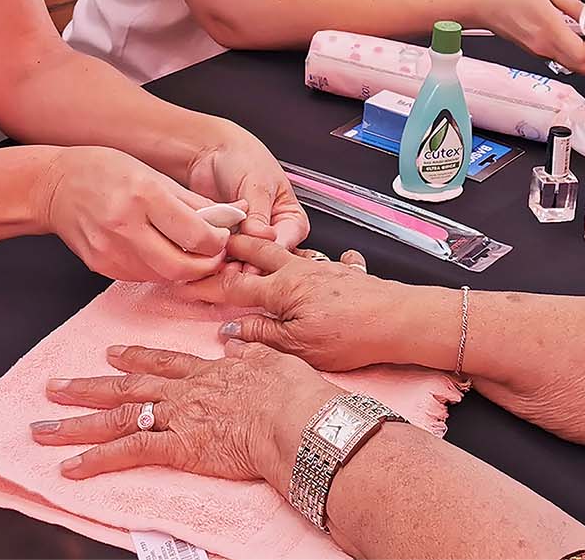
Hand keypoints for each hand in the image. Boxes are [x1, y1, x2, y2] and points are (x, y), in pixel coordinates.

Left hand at [35, 341, 338, 487]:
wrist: (294, 417)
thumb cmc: (292, 393)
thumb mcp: (273, 360)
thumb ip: (249, 353)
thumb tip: (236, 344)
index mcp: (207, 372)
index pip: (162, 363)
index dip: (134, 358)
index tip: (112, 354)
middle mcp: (184, 392)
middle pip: (126, 388)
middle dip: (86, 387)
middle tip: (54, 386)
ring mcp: (177, 418)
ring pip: (116, 417)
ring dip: (75, 423)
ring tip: (42, 428)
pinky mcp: (177, 446)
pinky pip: (127, 452)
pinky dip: (96, 459)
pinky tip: (69, 467)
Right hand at [41, 147, 227, 283]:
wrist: (55, 186)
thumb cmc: (107, 171)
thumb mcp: (155, 175)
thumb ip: (194, 202)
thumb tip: (234, 216)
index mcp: (144, 196)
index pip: (195, 235)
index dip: (218, 242)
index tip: (223, 236)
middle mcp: (125, 227)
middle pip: (181, 267)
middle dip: (206, 266)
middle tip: (214, 254)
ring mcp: (110, 251)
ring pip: (163, 276)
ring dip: (184, 269)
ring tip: (190, 250)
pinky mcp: (101, 266)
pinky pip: (142, 276)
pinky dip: (159, 269)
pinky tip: (161, 251)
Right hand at [183, 235, 431, 372]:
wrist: (399, 319)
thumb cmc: (349, 335)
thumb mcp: (296, 346)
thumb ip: (261, 335)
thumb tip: (229, 330)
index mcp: (281, 288)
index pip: (234, 285)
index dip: (207, 284)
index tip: (185, 282)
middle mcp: (301, 271)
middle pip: (260, 254)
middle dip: (236, 246)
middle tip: (215, 240)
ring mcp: (326, 269)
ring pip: (293, 253)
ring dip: (274, 248)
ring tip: (261, 244)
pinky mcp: (350, 275)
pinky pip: (337, 262)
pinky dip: (334, 260)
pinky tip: (342, 260)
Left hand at [187, 128, 310, 252]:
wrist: (207, 151)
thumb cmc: (240, 158)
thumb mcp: (256, 184)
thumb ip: (259, 214)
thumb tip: (263, 237)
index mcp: (290, 218)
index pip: (285, 245)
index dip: (267, 254)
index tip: (250, 261)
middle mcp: (272, 232)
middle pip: (265, 260)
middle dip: (247, 263)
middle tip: (230, 264)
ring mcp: (248, 238)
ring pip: (243, 262)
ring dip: (229, 263)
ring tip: (217, 258)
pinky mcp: (226, 241)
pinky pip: (223, 256)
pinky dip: (216, 257)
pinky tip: (208, 253)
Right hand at [474, 0, 584, 75]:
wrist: (480, 3)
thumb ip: (572, 5)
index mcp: (550, 32)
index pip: (583, 54)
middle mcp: (545, 47)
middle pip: (581, 68)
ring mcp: (539, 51)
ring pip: (572, 65)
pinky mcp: (535, 50)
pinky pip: (561, 58)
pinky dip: (577, 56)